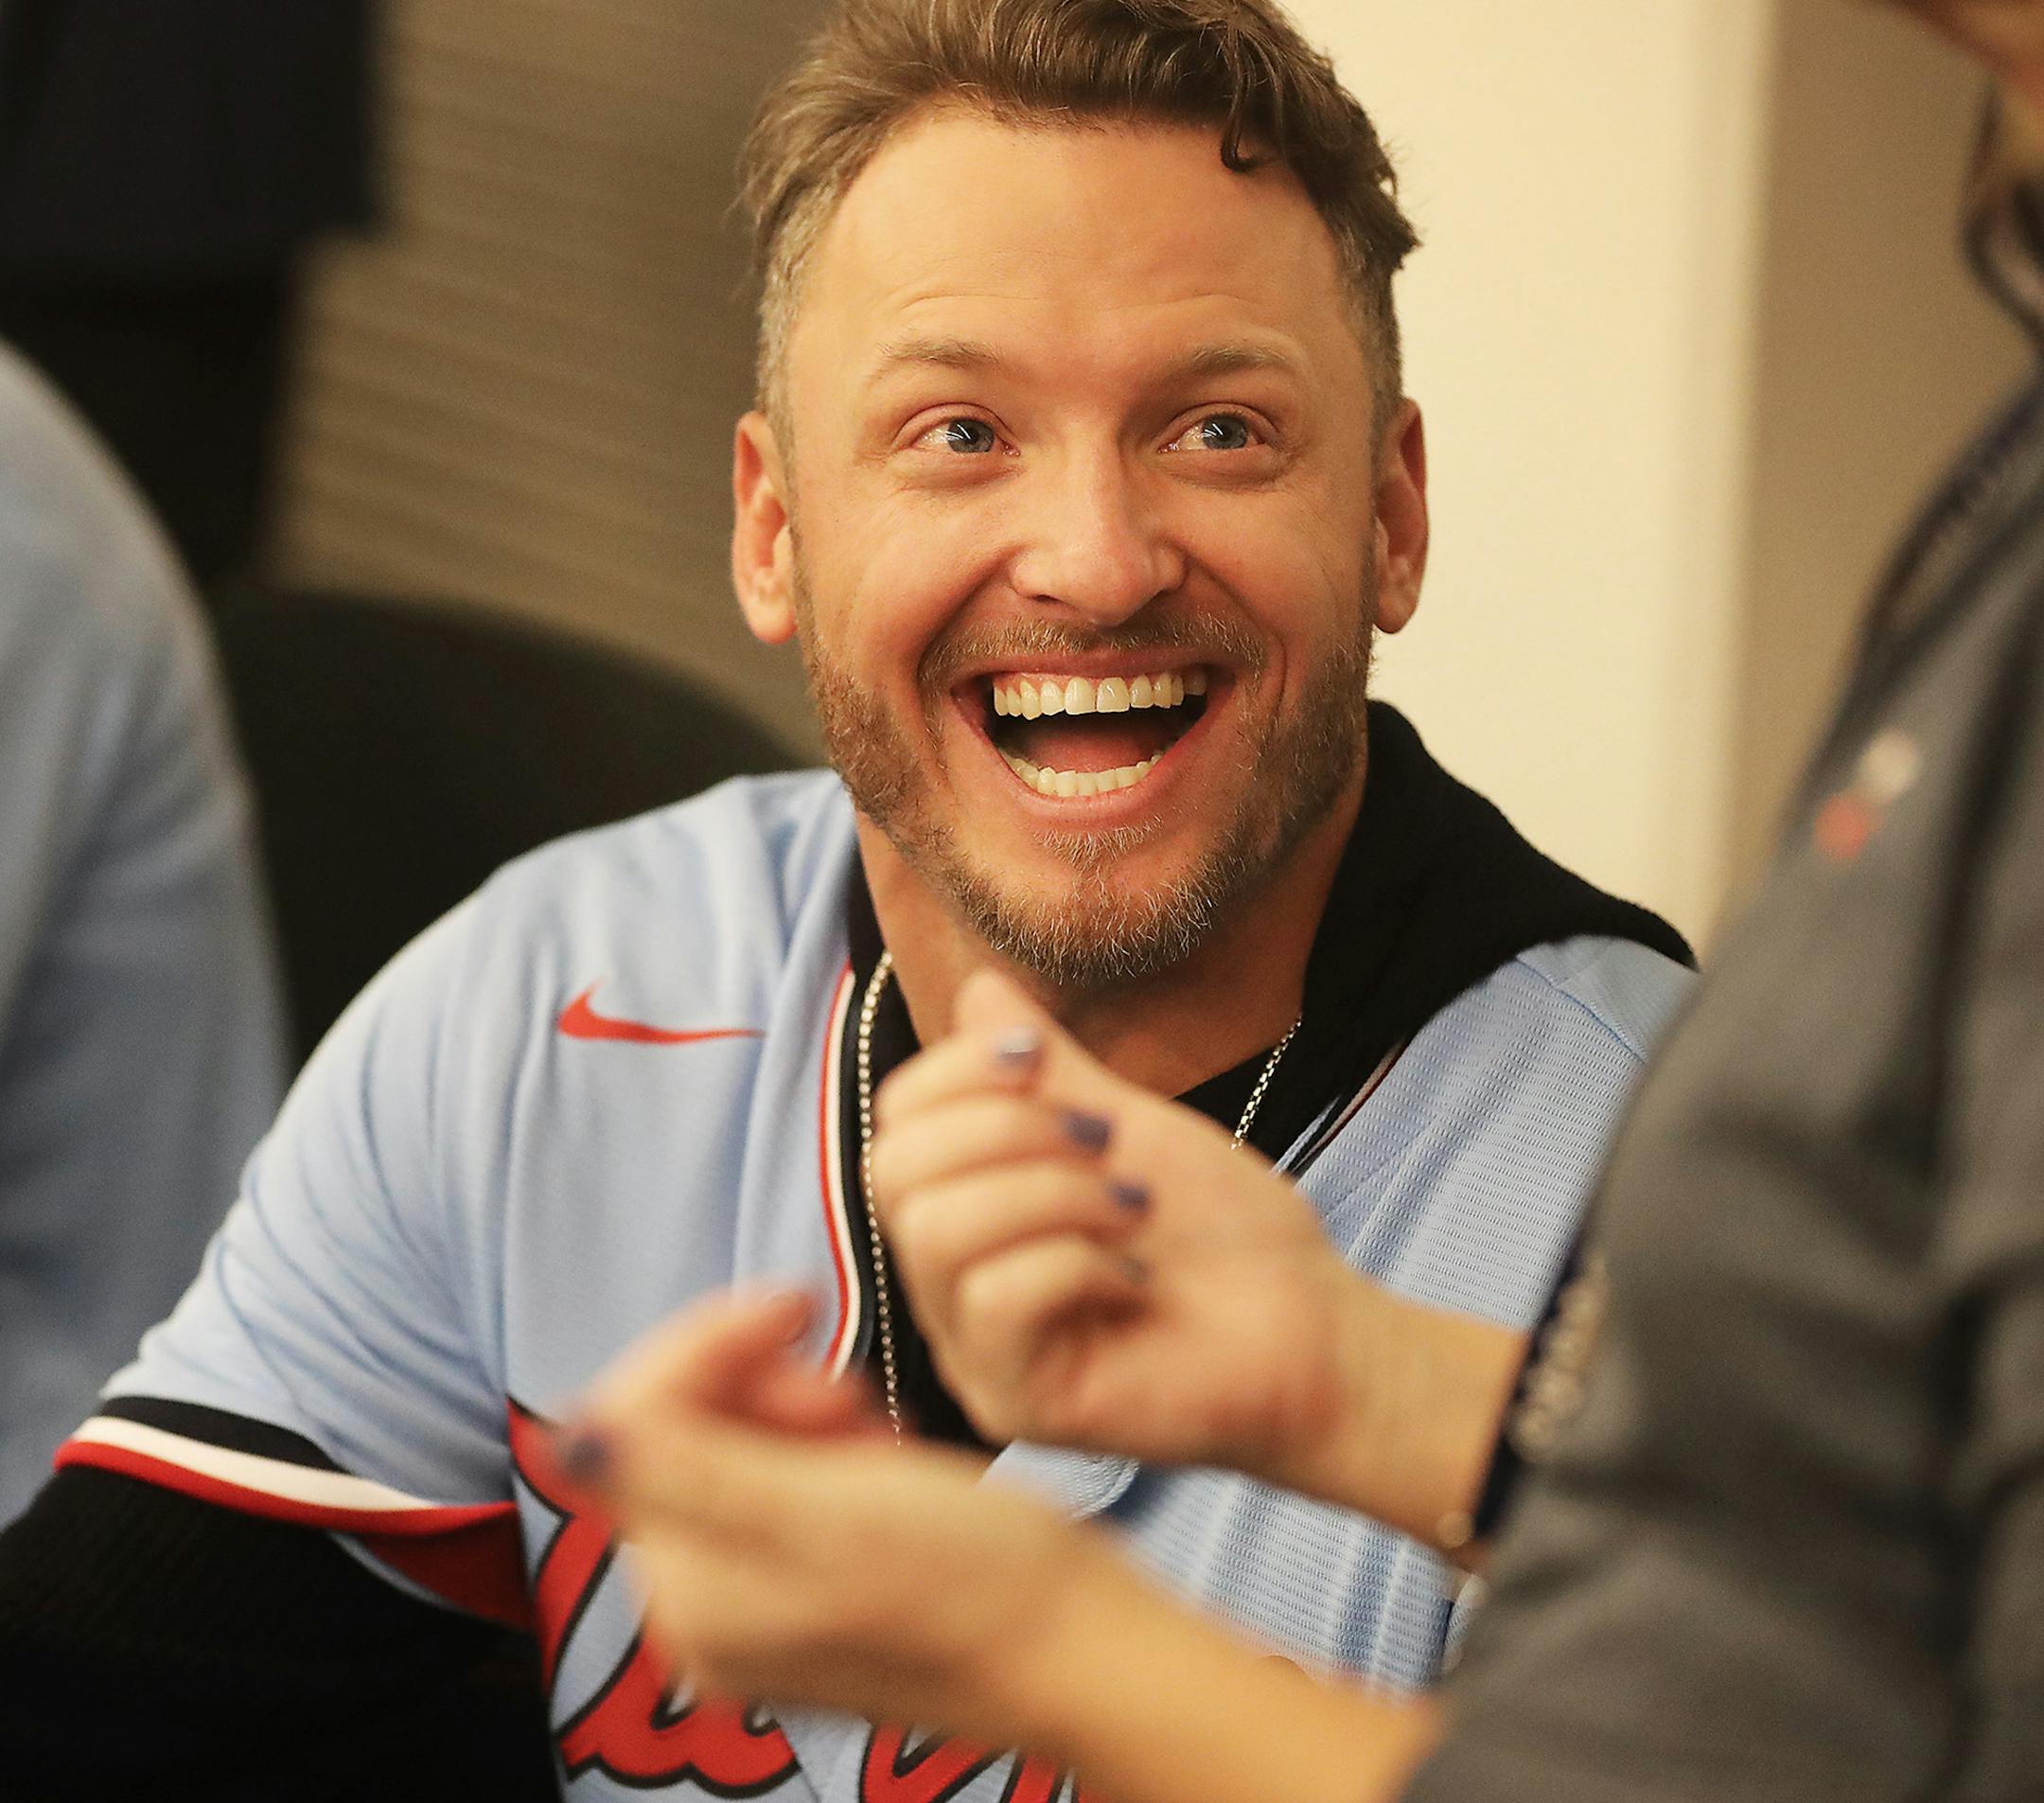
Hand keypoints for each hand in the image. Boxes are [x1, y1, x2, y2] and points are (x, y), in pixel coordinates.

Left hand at [559, 1290, 1139, 1741]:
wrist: (1078, 1644)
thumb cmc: (976, 1580)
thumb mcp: (829, 1509)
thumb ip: (692, 1469)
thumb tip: (572, 1436)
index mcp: (690, 1593)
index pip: (632, 1422)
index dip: (705, 1343)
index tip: (798, 1305)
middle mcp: (702, 1607)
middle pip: (676, 1432)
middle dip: (757, 1383)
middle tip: (845, 1391)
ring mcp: (753, 1600)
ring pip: (731, 1443)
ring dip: (796, 1407)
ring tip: (871, 1428)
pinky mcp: (805, 1586)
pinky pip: (778, 1478)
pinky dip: (824, 1443)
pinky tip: (880, 1453)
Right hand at [872, 972, 1525, 1550]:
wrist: (1317, 1334)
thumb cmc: (1227, 1240)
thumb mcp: (1129, 1129)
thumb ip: (1048, 1072)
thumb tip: (981, 987)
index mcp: (967, 1221)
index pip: (894, 1124)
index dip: (956, 1071)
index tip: (1043, 1061)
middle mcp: (950, 1292)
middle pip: (892, 1171)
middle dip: (1004, 1128)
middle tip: (1105, 1144)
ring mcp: (976, 1354)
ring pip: (934, 1231)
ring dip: (1049, 1192)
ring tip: (1130, 1208)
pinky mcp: (1016, 1405)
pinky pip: (992, 1298)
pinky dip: (1076, 1263)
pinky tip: (1136, 1277)